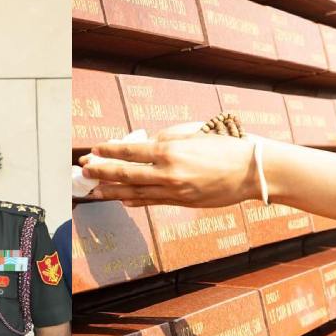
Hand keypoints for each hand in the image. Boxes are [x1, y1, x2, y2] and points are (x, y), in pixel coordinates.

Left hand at [80, 135, 256, 207]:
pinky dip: (135, 201)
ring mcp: (174, 191)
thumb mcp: (194, 132)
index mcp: (170, 150)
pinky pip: (153, 202)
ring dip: (112, 191)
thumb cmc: (226, 146)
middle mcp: (168, 173)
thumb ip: (168, 138)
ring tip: (93, 191)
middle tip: (84, 170)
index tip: (94, 150)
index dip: (109, 150)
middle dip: (102, 171)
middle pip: (126, 173)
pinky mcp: (182, 202)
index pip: (130, 150)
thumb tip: (147, 143)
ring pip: (135, 192)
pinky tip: (122, 201)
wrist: (251, 171)